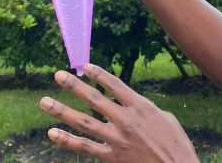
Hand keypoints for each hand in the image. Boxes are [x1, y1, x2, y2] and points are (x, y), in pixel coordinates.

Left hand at [39, 65, 199, 162]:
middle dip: (74, 86)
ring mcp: (117, 139)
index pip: (115, 85)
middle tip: (58, 76)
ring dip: (62, 111)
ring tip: (45, 102)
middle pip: (94, 99)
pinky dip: (67, 140)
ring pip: (83, 122)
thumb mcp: (166, 119)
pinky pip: (85, 147)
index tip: (84, 66)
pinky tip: (52, 133)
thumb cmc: (176, 144)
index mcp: (141, 106)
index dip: (98, 74)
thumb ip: (146, 109)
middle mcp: (126, 120)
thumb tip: (133, 104)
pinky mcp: (112, 157)